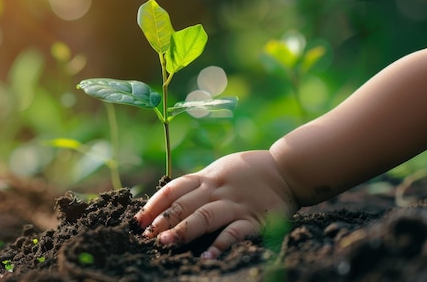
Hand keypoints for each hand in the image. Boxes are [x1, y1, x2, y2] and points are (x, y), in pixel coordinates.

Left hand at [134, 150, 297, 258]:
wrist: (287, 170)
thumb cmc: (250, 171)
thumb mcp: (220, 170)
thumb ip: (199, 184)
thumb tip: (169, 201)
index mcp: (208, 178)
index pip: (174, 189)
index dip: (154, 205)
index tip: (138, 221)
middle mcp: (218, 190)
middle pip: (185, 204)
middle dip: (162, 220)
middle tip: (146, 236)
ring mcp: (235, 205)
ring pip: (204, 216)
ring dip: (183, 230)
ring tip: (165, 243)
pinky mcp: (255, 220)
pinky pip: (235, 232)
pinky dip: (220, 244)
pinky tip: (207, 257)